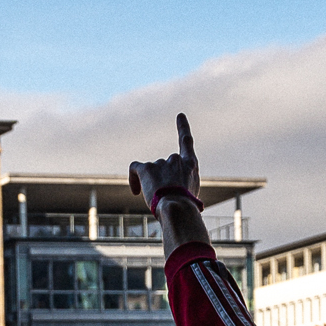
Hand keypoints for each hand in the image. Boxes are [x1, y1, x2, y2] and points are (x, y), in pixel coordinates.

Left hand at [126, 114, 203, 248]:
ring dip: (150, 184)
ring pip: (150, 171)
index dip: (182, 128)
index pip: (186, 143)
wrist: (177, 208)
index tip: (180, 116)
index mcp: (191, 167)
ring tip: (155, 200)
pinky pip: (135, 168)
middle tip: (162, 196)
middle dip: (161, 179)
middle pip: (163, 166)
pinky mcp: (146, 168)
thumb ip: (184, 191)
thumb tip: (182, 204)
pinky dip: (134, 179)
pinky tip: (137, 191)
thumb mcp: (192, 199)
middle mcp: (176, 160)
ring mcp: (161, 163)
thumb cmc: (186, 210)